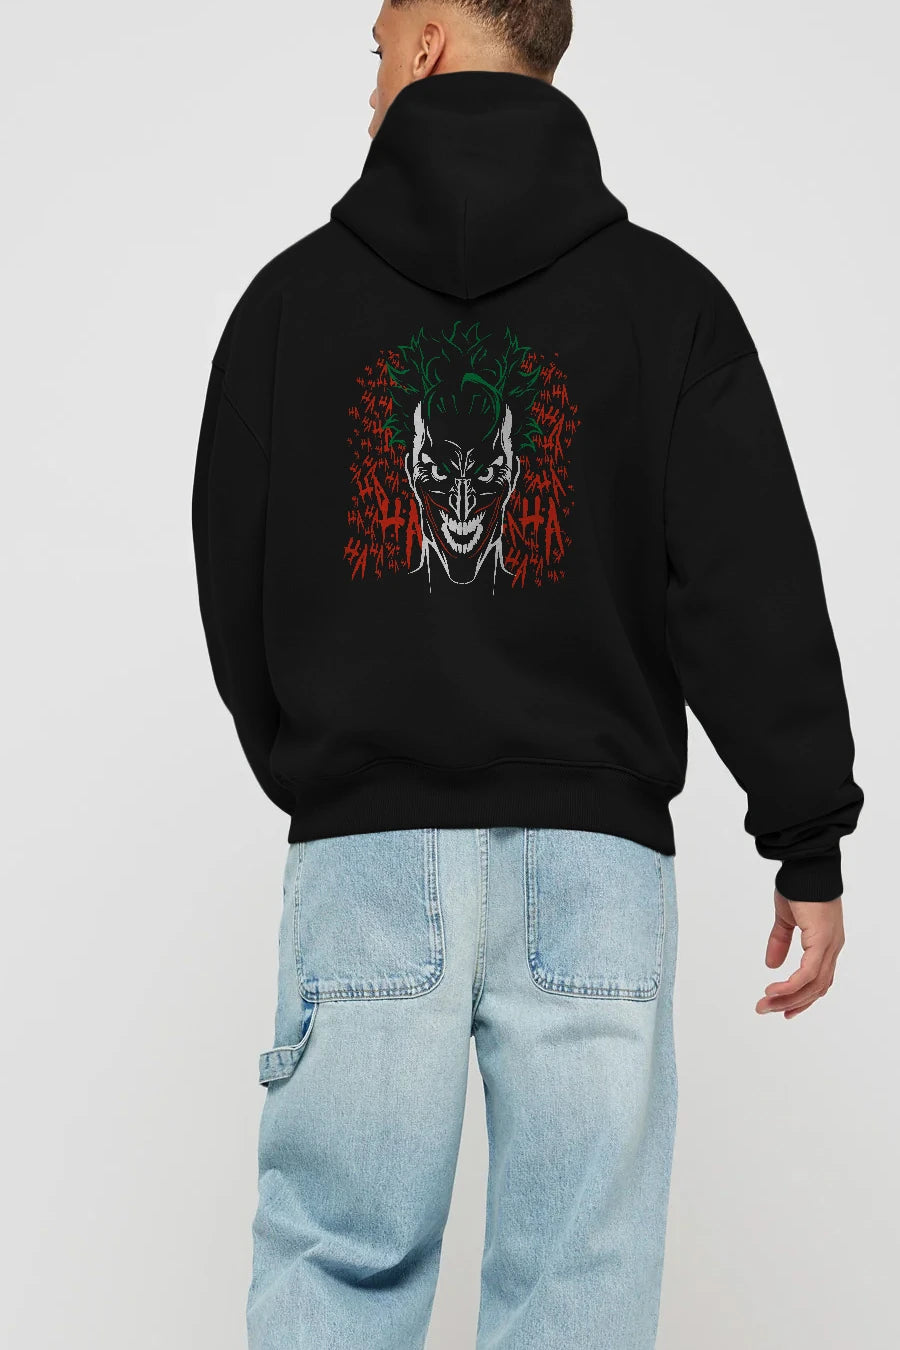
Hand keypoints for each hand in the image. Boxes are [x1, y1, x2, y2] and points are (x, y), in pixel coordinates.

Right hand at [755, 890, 844, 1018]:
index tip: (785, 1010)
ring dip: (787, 998)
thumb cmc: (799, 886)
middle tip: (768, 1010)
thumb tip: (771, 964)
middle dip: (791, 1003)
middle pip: (816, 987)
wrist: (806, 867)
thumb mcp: (786, 919)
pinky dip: (791, 985)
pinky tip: (773, 990)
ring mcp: (829, 945)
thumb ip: (780, 941)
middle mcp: (832, 947)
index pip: (819, 979)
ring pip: (812, 985)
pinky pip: (807, 973)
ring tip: (765, 1003)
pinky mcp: (821, 941)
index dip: (802, 997)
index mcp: (826, 942)